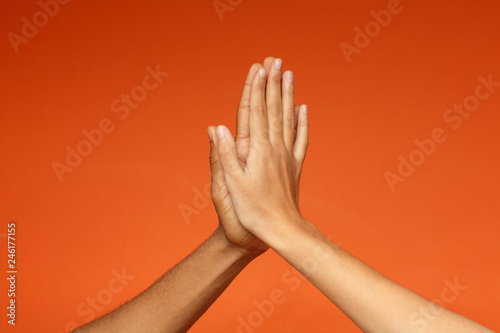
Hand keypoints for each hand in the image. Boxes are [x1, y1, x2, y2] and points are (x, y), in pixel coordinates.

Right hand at [214, 58, 308, 245]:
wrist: (281, 229)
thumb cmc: (253, 210)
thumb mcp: (231, 184)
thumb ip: (224, 154)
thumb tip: (217, 128)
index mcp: (257, 150)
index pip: (255, 112)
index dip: (256, 88)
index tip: (258, 68)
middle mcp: (275, 148)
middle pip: (273, 109)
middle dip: (273, 83)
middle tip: (275, 60)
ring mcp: (288, 156)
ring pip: (288, 118)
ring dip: (288, 95)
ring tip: (289, 75)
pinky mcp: (295, 166)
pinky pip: (301, 138)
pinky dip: (302, 122)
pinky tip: (303, 109)